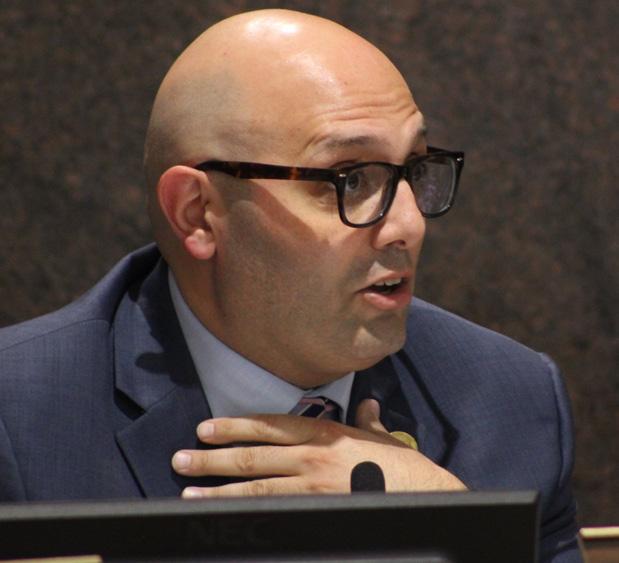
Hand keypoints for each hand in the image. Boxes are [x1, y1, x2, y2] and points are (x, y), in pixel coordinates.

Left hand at [171, 399, 466, 497]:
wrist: (424, 496)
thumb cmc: (402, 467)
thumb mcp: (382, 438)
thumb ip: (368, 422)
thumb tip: (368, 407)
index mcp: (324, 433)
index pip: (268, 425)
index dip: (234, 426)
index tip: (207, 429)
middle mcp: (311, 456)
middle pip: (252, 455)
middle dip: (213, 458)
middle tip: (181, 459)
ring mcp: (312, 486)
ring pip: (255, 487)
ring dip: (219, 490)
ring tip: (190, 492)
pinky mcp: (317, 510)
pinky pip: (274, 513)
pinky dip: (246, 514)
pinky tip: (225, 517)